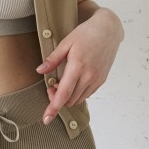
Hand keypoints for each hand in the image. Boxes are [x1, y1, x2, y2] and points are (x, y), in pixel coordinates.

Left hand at [36, 8, 122, 123]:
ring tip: (61, 82)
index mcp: (78, 66)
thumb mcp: (66, 42)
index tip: (46, 119)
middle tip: (50, 86)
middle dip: (57, 99)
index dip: (53, 107)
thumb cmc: (86, 33)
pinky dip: (77, 93)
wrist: (108, 30)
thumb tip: (40, 71)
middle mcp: (89, 76)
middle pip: (70, 99)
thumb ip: (53, 59)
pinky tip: (73, 82)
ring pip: (79, 99)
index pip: (63, 93)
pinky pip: (87, 94)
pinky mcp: (102, 80)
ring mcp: (97, 79)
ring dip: (67, 97)